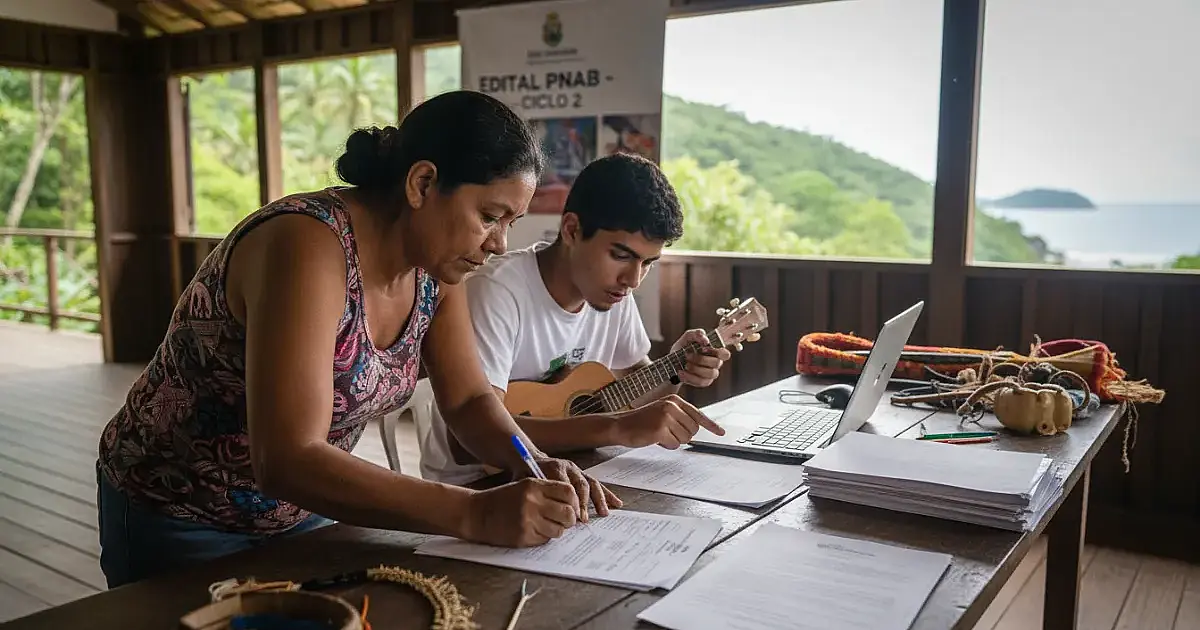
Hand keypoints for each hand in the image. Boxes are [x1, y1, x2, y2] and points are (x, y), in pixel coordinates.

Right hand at [462, 478, 578, 546]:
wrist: (476, 513)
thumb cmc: (502, 499)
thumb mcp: (523, 486)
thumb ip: (546, 492)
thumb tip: (573, 504)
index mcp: (534, 486)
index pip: (568, 492)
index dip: (575, 501)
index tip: (573, 507)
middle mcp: (532, 502)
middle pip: (568, 513)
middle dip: (569, 519)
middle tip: (565, 521)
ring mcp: (528, 520)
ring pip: (559, 530)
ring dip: (557, 530)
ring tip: (547, 526)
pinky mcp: (523, 536)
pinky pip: (545, 539)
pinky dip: (544, 537)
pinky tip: (533, 531)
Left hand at [517, 456, 622, 522]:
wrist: (529, 458)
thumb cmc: (525, 473)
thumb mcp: (523, 480)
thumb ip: (533, 491)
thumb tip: (542, 510)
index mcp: (554, 467)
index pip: (566, 484)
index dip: (570, 500)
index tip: (571, 515)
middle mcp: (569, 467)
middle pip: (580, 484)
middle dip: (583, 503)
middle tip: (582, 519)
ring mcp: (577, 470)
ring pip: (591, 484)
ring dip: (598, 499)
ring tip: (603, 513)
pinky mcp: (583, 475)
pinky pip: (596, 484)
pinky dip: (607, 494)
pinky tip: (616, 503)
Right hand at [614, 394, 725, 449]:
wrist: (620, 425)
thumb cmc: (641, 421)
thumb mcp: (662, 412)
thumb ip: (679, 416)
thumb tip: (696, 429)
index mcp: (674, 401)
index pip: (698, 414)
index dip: (711, 425)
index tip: (721, 433)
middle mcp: (672, 406)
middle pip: (693, 430)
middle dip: (682, 435)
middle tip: (666, 432)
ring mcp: (666, 417)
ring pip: (685, 439)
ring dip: (673, 441)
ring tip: (659, 433)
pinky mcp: (660, 429)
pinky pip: (674, 444)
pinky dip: (666, 445)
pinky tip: (655, 438)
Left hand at [671, 329, 731, 388]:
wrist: (672, 363)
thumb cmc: (683, 348)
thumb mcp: (687, 338)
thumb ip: (696, 333)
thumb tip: (704, 337)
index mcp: (715, 351)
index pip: (725, 354)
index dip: (717, 351)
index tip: (703, 347)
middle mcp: (715, 363)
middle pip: (717, 363)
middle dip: (700, 359)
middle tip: (687, 355)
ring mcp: (711, 373)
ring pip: (710, 373)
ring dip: (696, 368)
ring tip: (685, 364)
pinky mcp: (704, 382)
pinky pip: (701, 382)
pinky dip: (690, 377)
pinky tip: (681, 372)